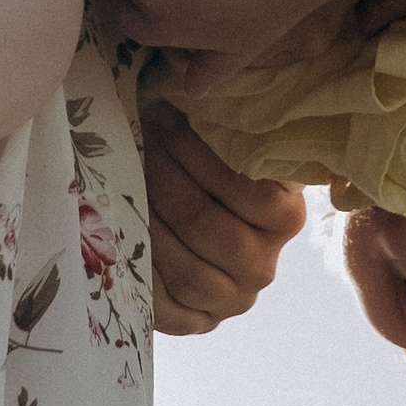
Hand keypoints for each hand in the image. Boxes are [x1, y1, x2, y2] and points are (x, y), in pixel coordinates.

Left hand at [143, 103, 306, 333]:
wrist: (197, 226)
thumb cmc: (206, 170)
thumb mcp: (228, 144)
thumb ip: (227, 125)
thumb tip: (192, 83)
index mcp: (285, 217)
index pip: (246, 190)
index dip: (196, 151)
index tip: (163, 117)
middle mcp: (264, 266)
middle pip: (207, 227)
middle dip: (163, 180)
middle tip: (132, 147)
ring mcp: (231, 299)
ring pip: (187, 270)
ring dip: (147, 222)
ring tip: (122, 183)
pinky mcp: (198, 323)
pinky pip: (167, 308)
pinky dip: (142, 273)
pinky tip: (120, 235)